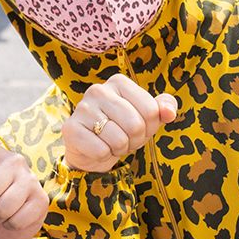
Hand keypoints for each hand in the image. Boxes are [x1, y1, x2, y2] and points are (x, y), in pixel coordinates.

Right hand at [64, 75, 178, 171]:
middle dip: (135, 140)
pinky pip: (101, 150)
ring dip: (119, 149)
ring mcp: (82, 108)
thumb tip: (168, 113)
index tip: (138, 128)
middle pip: (136, 125)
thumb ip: (164, 108)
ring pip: (119, 139)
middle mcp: (98, 90)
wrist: (92, 150)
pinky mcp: (70, 128)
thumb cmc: (123, 129)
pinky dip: (104, 156)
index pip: (152, 110)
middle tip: (124, 139)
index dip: (150, 127)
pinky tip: (97, 148)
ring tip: (110, 143)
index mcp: (119, 82)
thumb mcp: (148, 118)